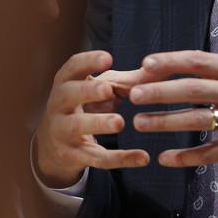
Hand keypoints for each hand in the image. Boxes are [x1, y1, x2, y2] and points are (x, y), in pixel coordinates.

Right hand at [34, 50, 148, 187]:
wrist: (54, 144)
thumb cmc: (87, 105)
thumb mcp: (102, 89)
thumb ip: (131, 80)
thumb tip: (163, 67)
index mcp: (67, 82)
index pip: (72, 68)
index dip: (88, 62)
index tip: (108, 59)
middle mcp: (59, 105)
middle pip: (69, 95)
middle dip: (88, 91)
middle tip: (108, 89)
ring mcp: (62, 131)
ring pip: (78, 126)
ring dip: (98, 123)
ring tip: (119, 122)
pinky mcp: (73, 155)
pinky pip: (97, 158)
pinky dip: (120, 159)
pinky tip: (143, 157)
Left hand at [127, 50, 217, 168]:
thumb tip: (185, 71)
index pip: (200, 61)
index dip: (171, 62)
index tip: (146, 64)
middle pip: (193, 89)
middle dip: (159, 91)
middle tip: (133, 94)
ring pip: (197, 121)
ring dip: (165, 122)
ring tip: (140, 123)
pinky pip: (210, 153)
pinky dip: (185, 156)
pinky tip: (165, 158)